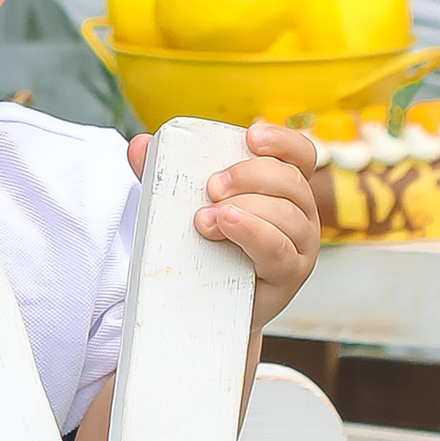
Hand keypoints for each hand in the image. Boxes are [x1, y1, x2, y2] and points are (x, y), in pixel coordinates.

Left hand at [126, 119, 320, 334]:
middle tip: (210, 186)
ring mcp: (300, 245)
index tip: (251, 137)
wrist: (207, 304)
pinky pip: (278, 249)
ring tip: (206, 217)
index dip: (282, 141)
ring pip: (286, 214)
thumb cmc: (204, 245)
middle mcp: (301, 213)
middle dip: (248, 175)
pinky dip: (253, 233)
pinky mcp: (289, 275)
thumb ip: (163, 174)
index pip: (299, 154)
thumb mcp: (184, 205)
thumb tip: (139, 145)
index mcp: (284, 187)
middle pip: (290, 181)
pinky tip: (226, 224)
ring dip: (245, 207)